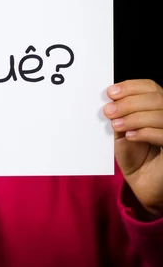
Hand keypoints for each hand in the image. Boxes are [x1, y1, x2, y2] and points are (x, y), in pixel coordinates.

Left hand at [104, 79, 162, 214]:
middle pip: (156, 98)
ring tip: (115, 124)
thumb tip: (109, 100)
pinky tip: (129, 135)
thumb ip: (119, 114)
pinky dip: (144, 132)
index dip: (131, 87)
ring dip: (134, 117)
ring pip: (160, 115)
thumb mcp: (122, 129)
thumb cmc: (132, 152)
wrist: (141, 180)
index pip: (150, 86)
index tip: (110, 92)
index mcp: (158, 105)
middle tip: (108, 110)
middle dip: (129, 102)